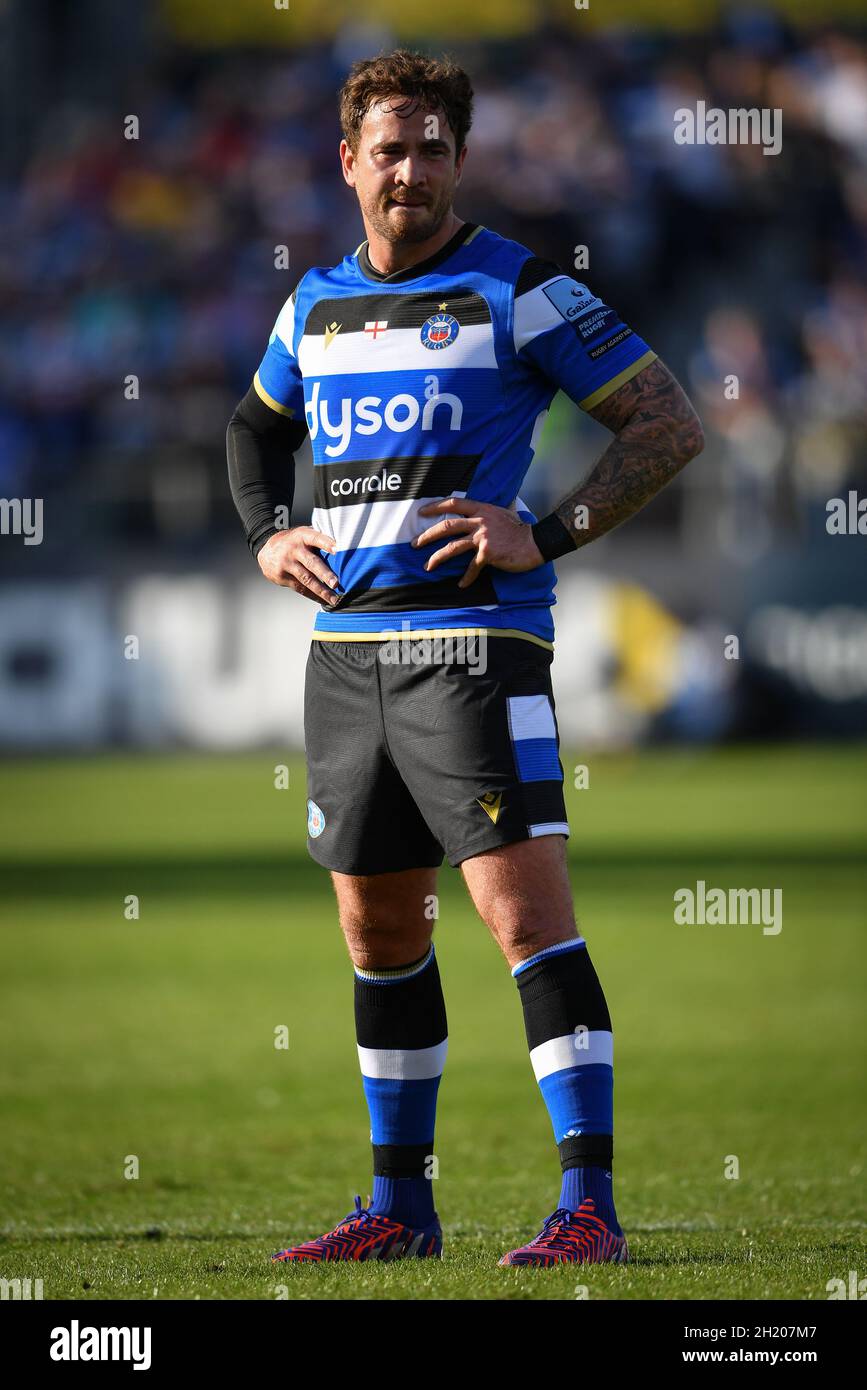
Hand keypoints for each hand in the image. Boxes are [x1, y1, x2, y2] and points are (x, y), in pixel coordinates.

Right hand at [257, 527, 341, 604]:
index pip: (315, 538)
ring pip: (306, 579)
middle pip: (311, 562)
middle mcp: (294, 549)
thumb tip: (343, 547)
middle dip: (325, 574)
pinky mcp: (282, 576)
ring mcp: (286, 563)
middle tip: (336, 583)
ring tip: (333, 598)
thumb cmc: (293, 543)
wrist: (266, 551)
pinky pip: (300, 588)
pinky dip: (312, 595)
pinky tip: (323, 600)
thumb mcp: (303, 534)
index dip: (326, 543)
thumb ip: (318, 539)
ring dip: (321, 590)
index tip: (337, 549)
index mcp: (302, 536)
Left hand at [412, 497, 543, 588]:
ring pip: (453, 547)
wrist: (535, 542)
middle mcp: (480, 522)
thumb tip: (478, 512)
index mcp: (482, 509)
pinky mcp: (488, 554)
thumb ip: (487, 513)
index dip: (436, 506)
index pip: (454, 503)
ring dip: (437, 557)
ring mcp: (483, 538)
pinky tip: (461, 584)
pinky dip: (466, 578)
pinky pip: (472, 567)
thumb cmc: (519, 530)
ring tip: (427, 566)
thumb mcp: (502, 514)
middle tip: (414, 543)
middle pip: (447, 526)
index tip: (421, 511)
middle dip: (427, 535)